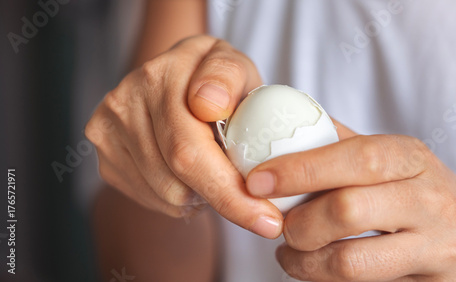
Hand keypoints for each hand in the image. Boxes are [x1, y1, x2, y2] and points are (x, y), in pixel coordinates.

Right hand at [85, 35, 283, 238]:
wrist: (178, 79)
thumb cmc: (217, 80)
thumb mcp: (235, 65)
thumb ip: (227, 76)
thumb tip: (209, 105)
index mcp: (158, 78)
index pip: (189, 151)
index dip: (230, 193)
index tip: (267, 221)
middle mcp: (123, 105)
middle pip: (175, 181)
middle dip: (224, 201)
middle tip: (257, 209)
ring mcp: (108, 134)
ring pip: (165, 196)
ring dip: (202, 197)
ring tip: (219, 172)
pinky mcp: (106, 160)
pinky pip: (152, 200)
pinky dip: (182, 199)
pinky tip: (194, 175)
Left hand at [247, 120, 455, 279]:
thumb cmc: (418, 194)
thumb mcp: (392, 160)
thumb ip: (342, 143)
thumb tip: (284, 126)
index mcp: (410, 158)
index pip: (355, 158)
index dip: (300, 169)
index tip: (258, 181)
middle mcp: (429, 199)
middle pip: (347, 209)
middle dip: (299, 221)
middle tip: (278, 224)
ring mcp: (435, 247)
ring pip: (350, 261)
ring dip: (303, 260)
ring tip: (289, 252)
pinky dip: (321, 279)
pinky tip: (312, 267)